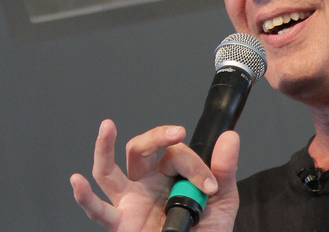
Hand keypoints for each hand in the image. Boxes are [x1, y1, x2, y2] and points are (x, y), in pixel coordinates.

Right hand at [70, 119, 239, 230]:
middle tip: (176, 133)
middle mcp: (147, 183)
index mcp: (171, 174)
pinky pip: (98, 210)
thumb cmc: (208, 231)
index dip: (194, 164)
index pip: (176, 154)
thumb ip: (223, 169)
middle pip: (141, 150)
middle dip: (157, 137)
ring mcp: (131, 202)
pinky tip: (78, 181)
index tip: (209, 185)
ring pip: (108, 171)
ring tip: (107, 127)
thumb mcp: (222, 199)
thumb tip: (230, 137)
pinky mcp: (120, 223)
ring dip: (104, 147)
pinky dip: (84, 196)